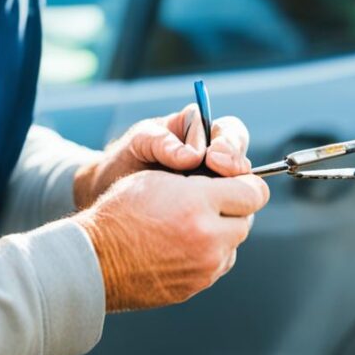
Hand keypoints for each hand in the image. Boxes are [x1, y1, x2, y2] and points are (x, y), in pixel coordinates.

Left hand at [73, 105, 251, 208]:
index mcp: (203, 133)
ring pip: (239, 192)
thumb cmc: (126, 158)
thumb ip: (163, 141)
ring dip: (229, 197)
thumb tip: (193, 155)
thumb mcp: (139, 141)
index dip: (230, 144)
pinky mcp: (210, 211)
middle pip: (243, 162)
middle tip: (219, 174)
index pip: (231, 132)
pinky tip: (203, 222)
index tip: (214, 157)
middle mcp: (215, 159)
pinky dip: (218, 219)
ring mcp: (214, 187)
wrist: (111, 192)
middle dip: (236, 169)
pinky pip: (224, 215)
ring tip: (210, 202)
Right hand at [75, 169, 269, 311]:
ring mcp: (205, 267)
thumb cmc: (121, 212)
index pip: (254, 192)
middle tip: (210, 203)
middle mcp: (209, 237)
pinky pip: (215, 266)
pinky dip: (206, 254)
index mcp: (200, 203)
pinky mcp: (196, 286)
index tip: (238, 182)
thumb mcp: (159, 178)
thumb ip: (203, 178)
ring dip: (221, 234)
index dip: (247, 184)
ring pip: (232, 245)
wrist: (93, 260)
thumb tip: (230, 180)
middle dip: (233, 209)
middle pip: (246, 220)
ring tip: (190, 225)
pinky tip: (181, 245)